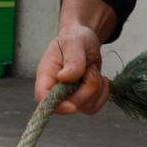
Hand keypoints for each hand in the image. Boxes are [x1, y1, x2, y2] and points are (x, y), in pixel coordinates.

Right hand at [37, 0, 116, 115]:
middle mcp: (55, 89)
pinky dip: (103, 93)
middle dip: (88, 88)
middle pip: (70, 104)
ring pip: (86, 107)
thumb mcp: (74, 43)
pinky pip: (95, 107)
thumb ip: (72, 60)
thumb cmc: (75, 39)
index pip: (42, 97)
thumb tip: (65, 78)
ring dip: (97, 88)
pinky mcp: (82, 100)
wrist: (85, 41)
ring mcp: (69, 97)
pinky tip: (99, 78)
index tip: (73, 105)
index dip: (57, 105)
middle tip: (89, 68)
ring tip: (92, 70)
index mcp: (46, 75)